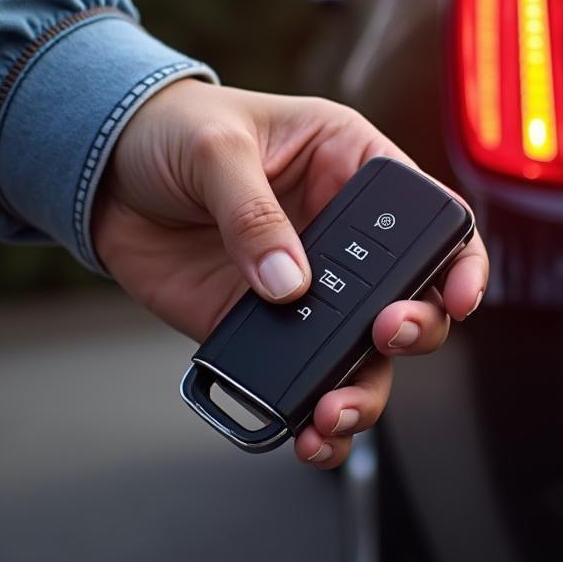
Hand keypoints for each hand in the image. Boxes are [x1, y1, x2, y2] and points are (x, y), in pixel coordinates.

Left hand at [92, 79, 487, 467]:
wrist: (103, 170)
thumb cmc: (174, 129)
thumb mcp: (216, 149)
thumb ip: (252, 213)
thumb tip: (287, 286)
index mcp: (351, 169)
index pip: (430, 216)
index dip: (459, 258)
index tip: (458, 295)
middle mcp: (341, 238)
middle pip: (411, 297)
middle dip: (413, 328)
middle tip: (384, 334)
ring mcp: (307, 287)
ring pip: (363, 353)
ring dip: (363, 389)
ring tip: (333, 411)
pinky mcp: (263, 325)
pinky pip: (300, 375)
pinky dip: (307, 412)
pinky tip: (303, 432)